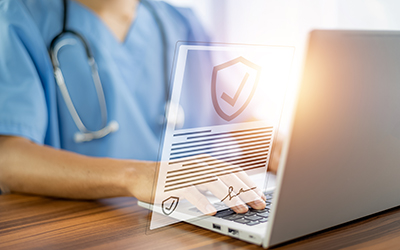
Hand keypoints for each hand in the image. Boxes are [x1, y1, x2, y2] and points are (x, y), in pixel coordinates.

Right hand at [126, 155, 265, 214]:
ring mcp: (186, 173)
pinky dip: (203, 203)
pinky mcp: (173, 184)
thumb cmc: (171, 178)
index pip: (234, 171)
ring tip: (241, 210)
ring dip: (230, 198)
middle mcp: (199, 164)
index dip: (249, 184)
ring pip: (213, 183)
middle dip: (246, 191)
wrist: (142, 174)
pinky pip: (191, 193)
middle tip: (259, 204)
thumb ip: (213, 181)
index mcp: (207, 162)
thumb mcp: (195, 175)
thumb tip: (236, 195)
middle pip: (228, 177)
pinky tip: (212, 212)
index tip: (261, 196)